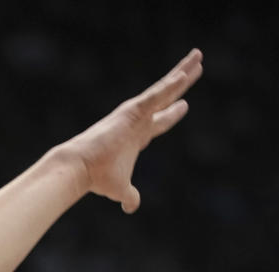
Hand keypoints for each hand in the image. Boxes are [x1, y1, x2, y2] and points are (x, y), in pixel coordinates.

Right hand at [61, 49, 202, 213]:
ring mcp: (134, 114)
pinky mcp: (131, 111)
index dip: (173, 113)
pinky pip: (156, 95)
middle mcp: (137, 121)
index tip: (184, 105)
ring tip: (198, 56)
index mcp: (137, 137)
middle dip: (182, 83)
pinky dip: (170, 85)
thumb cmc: (97, 178)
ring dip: (182, 73)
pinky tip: (185, 74)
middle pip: (166, 98)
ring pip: (164, 89)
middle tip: (197, 66)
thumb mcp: (120, 190)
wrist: (80, 168)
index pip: (160, 121)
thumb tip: (131, 207)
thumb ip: (130, 196)